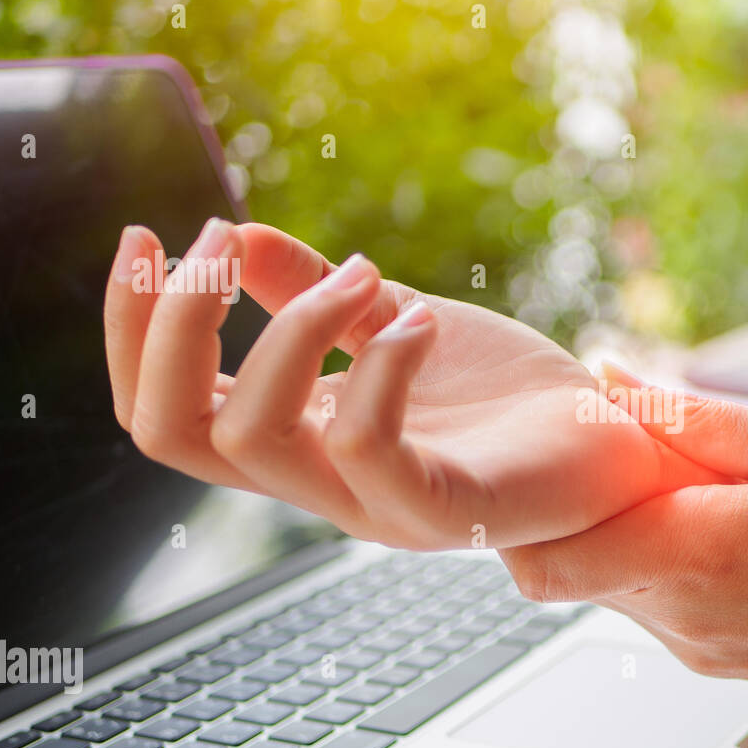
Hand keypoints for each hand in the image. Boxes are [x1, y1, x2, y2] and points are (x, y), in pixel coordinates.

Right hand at [104, 219, 720, 549]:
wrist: (613, 445)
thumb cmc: (506, 394)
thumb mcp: (397, 323)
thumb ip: (317, 295)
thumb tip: (239, 237)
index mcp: (301, 442)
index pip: (164, 412)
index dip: (134, 329)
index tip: (146, 235)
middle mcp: (321, 485)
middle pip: (174, 435)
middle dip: (173, 326)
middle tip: (218, 242)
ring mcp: (379, 507)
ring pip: (254, 442)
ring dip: (284, 332)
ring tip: (361, 279)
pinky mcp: (449, 512)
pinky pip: (371, 449)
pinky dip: (380, 367)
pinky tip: (420, 323)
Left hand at [501, 367, 747, 701]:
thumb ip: (693, 415)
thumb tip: (608, 376)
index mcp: (699, 557)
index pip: (547, 556)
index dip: (529, 506)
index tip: (557, 456)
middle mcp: (683, 620)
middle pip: (566, 572)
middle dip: (573, 513)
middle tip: (620, 458)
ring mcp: (699, 652)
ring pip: (610, 589)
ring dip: (623, 535)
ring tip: (687, 486)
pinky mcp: (719, 664)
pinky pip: (656, 608)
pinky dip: (660, 563)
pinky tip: (721, 528)